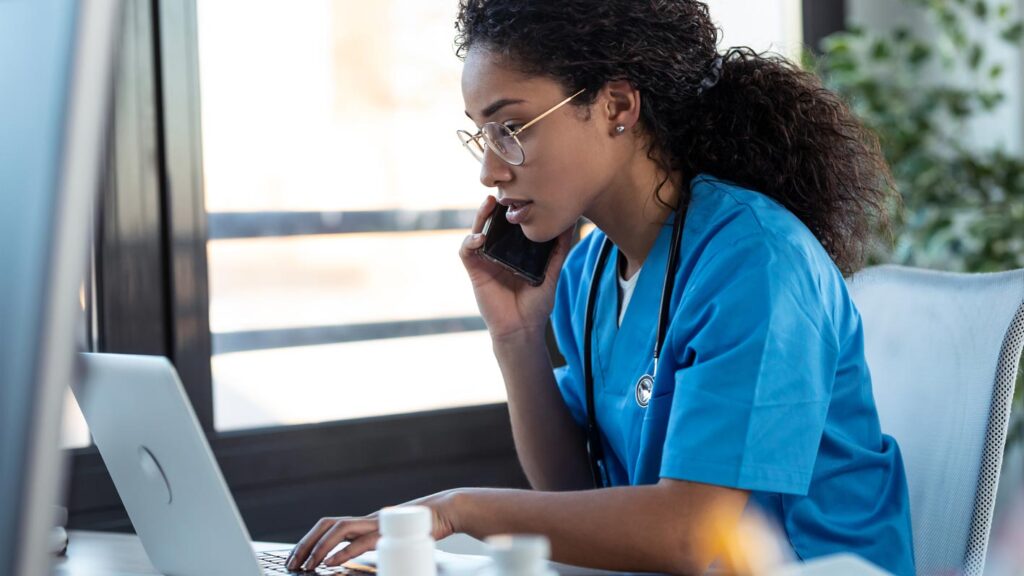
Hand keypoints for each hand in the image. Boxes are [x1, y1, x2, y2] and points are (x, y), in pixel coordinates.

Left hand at [285, 490, 461, 571]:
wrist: (445, 511)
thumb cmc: (422, 526)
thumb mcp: (392, 538)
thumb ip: (375, 545)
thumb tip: (354, 559)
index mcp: (364, 522)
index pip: (329, 526)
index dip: (309, 540)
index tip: (295, 558)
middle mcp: (366, 520)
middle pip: (327, 525)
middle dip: (306, 544)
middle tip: (293, 563)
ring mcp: (376, 523)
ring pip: (339, 530)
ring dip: (319, 548)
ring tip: (308, 565)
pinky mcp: (389, 530)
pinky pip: (361, 541)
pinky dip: (344, 552)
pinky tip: (331, 563)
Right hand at [459, 196, 574, 340]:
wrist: (522, 328)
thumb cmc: (537, 303)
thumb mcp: (552, 272)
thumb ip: (559, 249)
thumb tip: (570, 223)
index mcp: (515, 249)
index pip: (510, 222)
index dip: (512, 207)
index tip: (522, 192)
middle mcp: (499, 250)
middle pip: (492, 222)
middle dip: (495, 206)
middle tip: (502, 194)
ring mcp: (485, 259)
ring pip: (477, 230)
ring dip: (480, 216)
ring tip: (489, 205)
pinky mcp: (475, 270)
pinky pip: (466, 251)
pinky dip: (470, 241)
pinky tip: (480, 238)